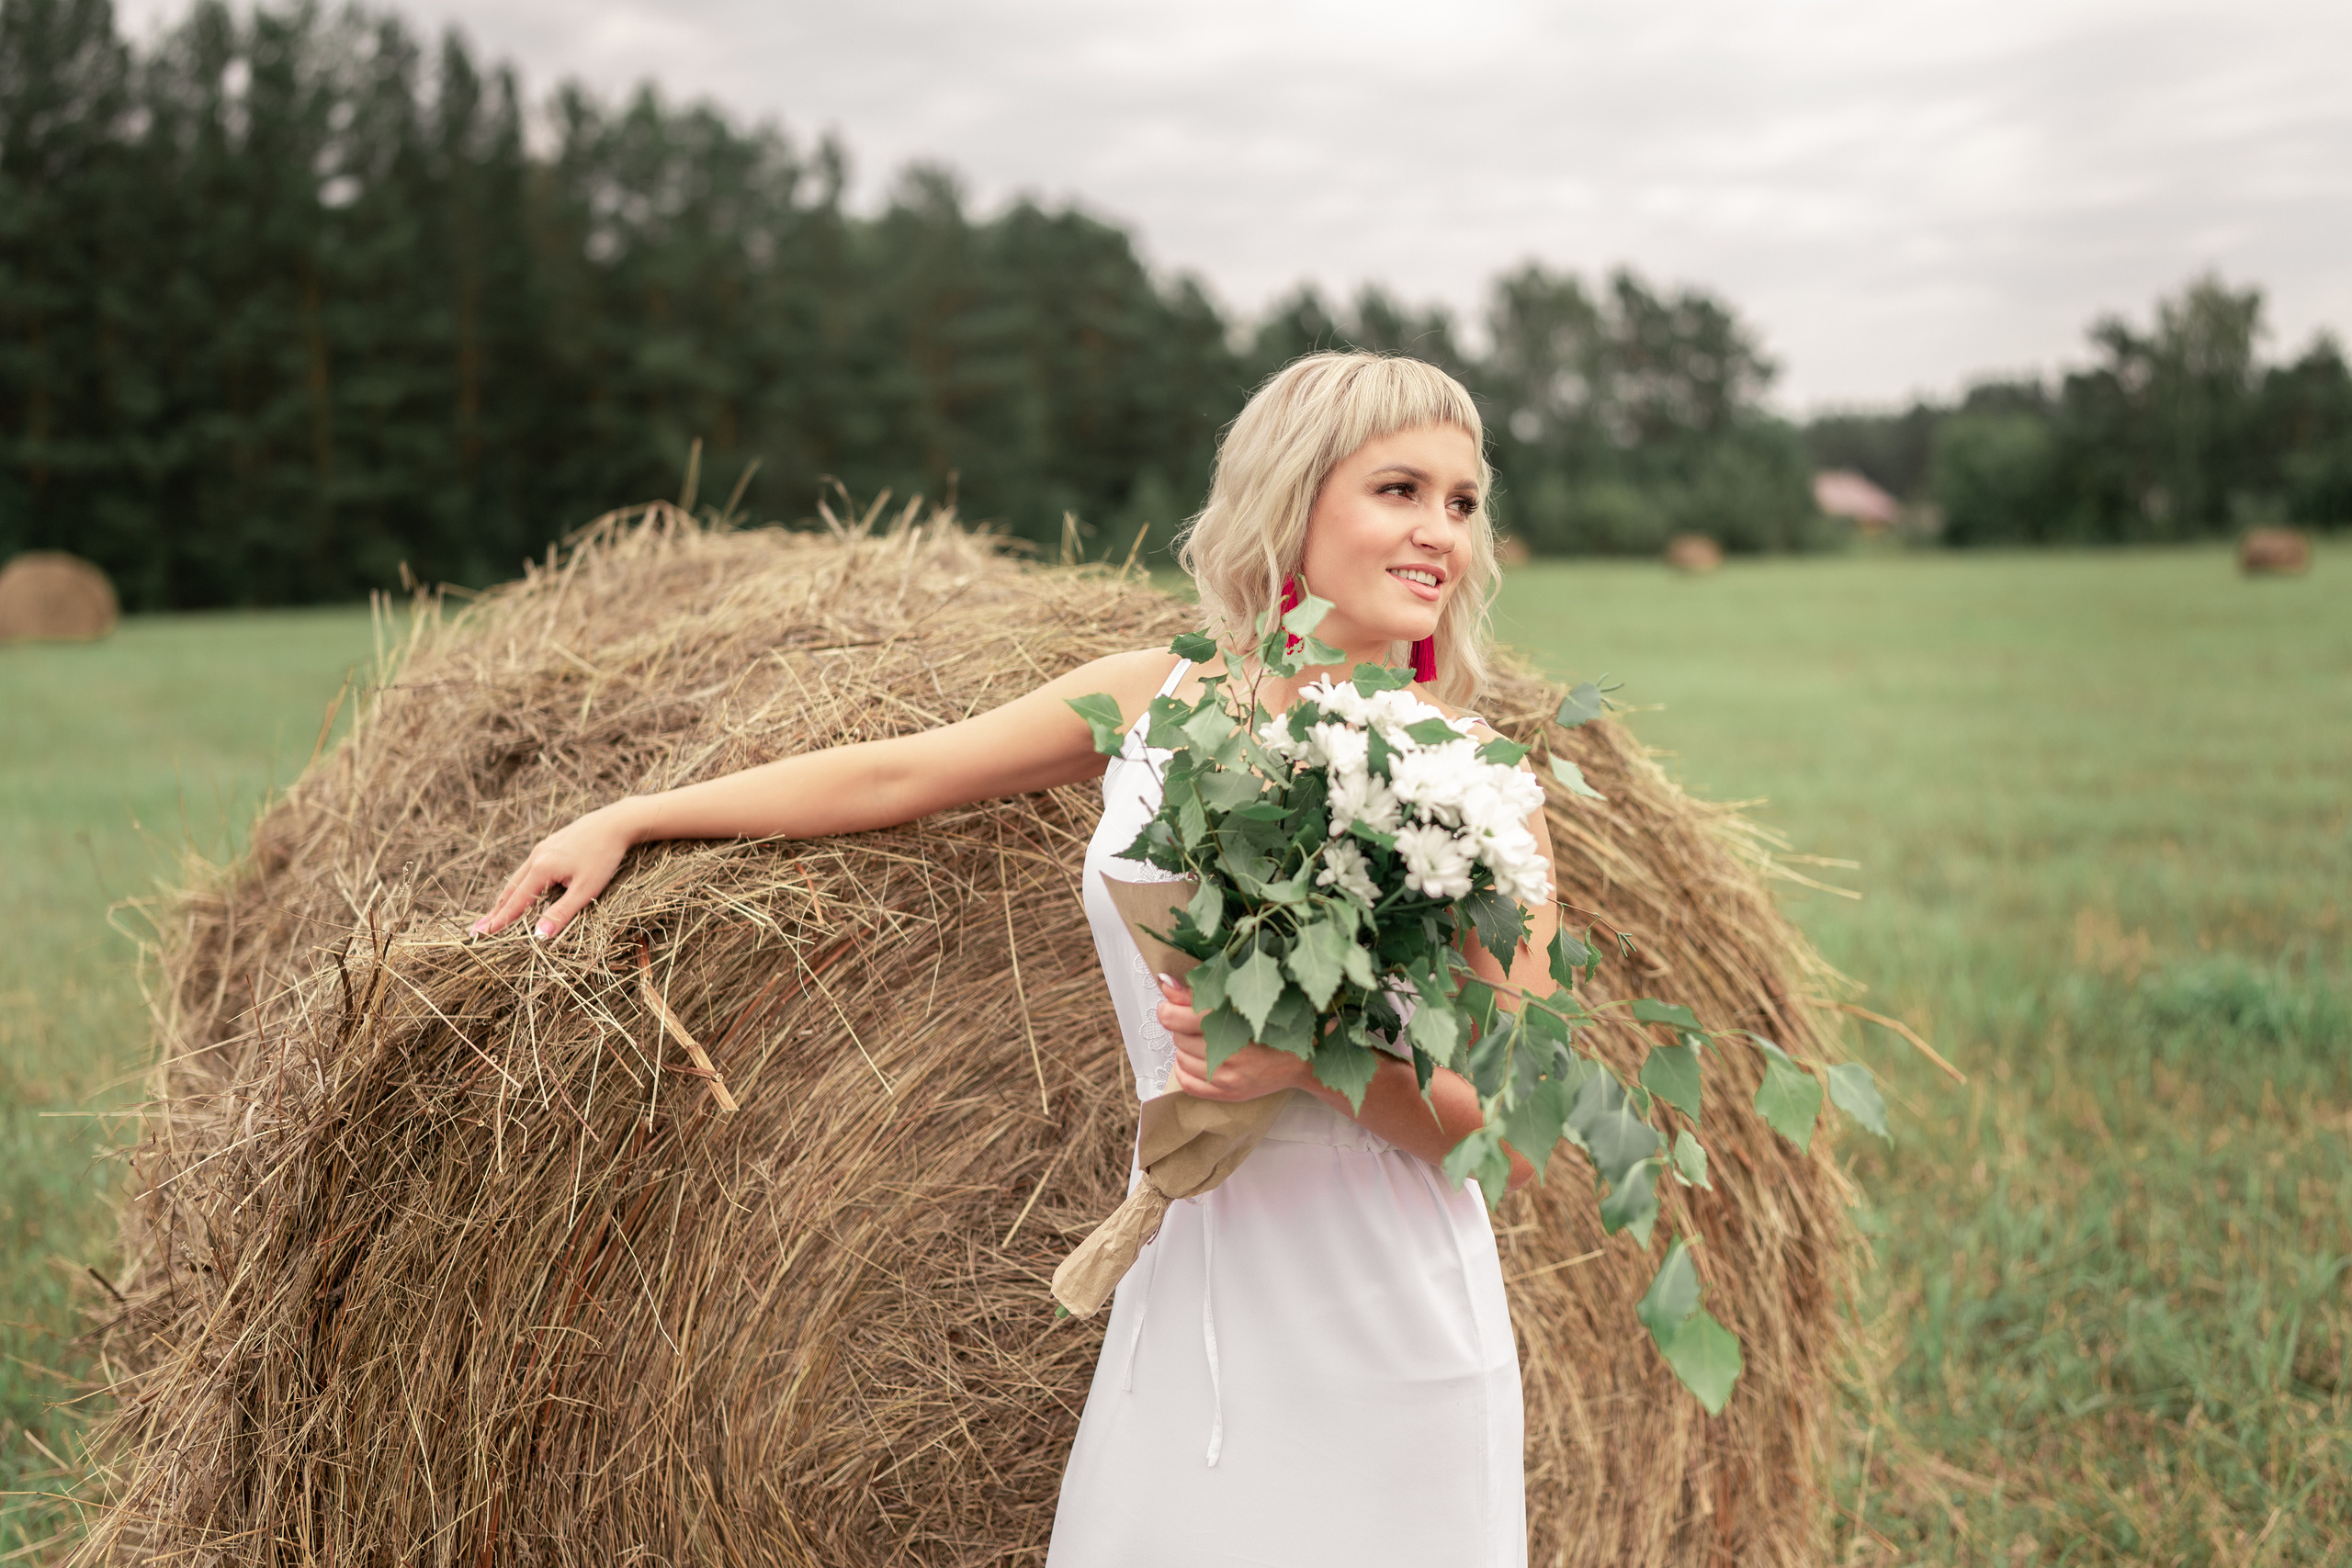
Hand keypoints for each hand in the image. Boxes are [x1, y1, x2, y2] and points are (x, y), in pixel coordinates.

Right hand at [471, 802, 640, 937]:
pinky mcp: (550, 844)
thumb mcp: (586, 888)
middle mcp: (536, 856)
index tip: (482, 934)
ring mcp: (542, 848)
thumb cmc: (604, 856)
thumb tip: (539, 934)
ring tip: (494, 913)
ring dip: (506, 897)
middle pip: (510, 889)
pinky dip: (519, 884)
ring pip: (518, 877)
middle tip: (478, 929)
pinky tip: (520, 889)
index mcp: (542, 868)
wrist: (615, 822)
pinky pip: (528, 868)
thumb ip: (563, 912)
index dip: (499, 920)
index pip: (516, 902)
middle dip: (496, 911)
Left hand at [1157, 975, 1312, 1101]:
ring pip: (1181, 1058)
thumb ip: (1199, 993)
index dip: (1169, 1007)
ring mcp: (1228, 1077)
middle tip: (1197, 1021)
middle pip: (1179, 1036)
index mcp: (1234, 1023)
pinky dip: (1186, 1069)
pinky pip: (1187, 1083)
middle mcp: (1230, 1053)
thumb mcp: (1240, 1001)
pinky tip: (1197, 1059)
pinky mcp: (1228, 1094)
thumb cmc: (1274, 1024)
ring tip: (1204, 1040)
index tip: (1171, 1004)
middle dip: (1182, 1026)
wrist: (1304, 1058)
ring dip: (1186, 1047)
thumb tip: (1165, 984)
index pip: (1177, 1017)